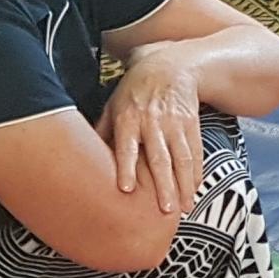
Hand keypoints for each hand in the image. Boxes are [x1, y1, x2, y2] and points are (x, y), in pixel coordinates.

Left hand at [98, 45, 204, 214]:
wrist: (170, 67)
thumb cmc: (134, 91)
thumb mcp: (112, 105)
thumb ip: (102, 133)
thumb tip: (82, 160)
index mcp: (129, 117)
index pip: (127, 146)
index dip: (128, 167)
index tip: (127, 190)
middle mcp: (153, 122)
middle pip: (160, 158)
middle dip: (164, 185)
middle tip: (166, 210)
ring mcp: (175, 123)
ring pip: (182, 158)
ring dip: (184, 185)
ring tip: (184, 208)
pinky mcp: (192, 124)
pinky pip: (195, 152)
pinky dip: (196, 173)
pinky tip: (194, 190)